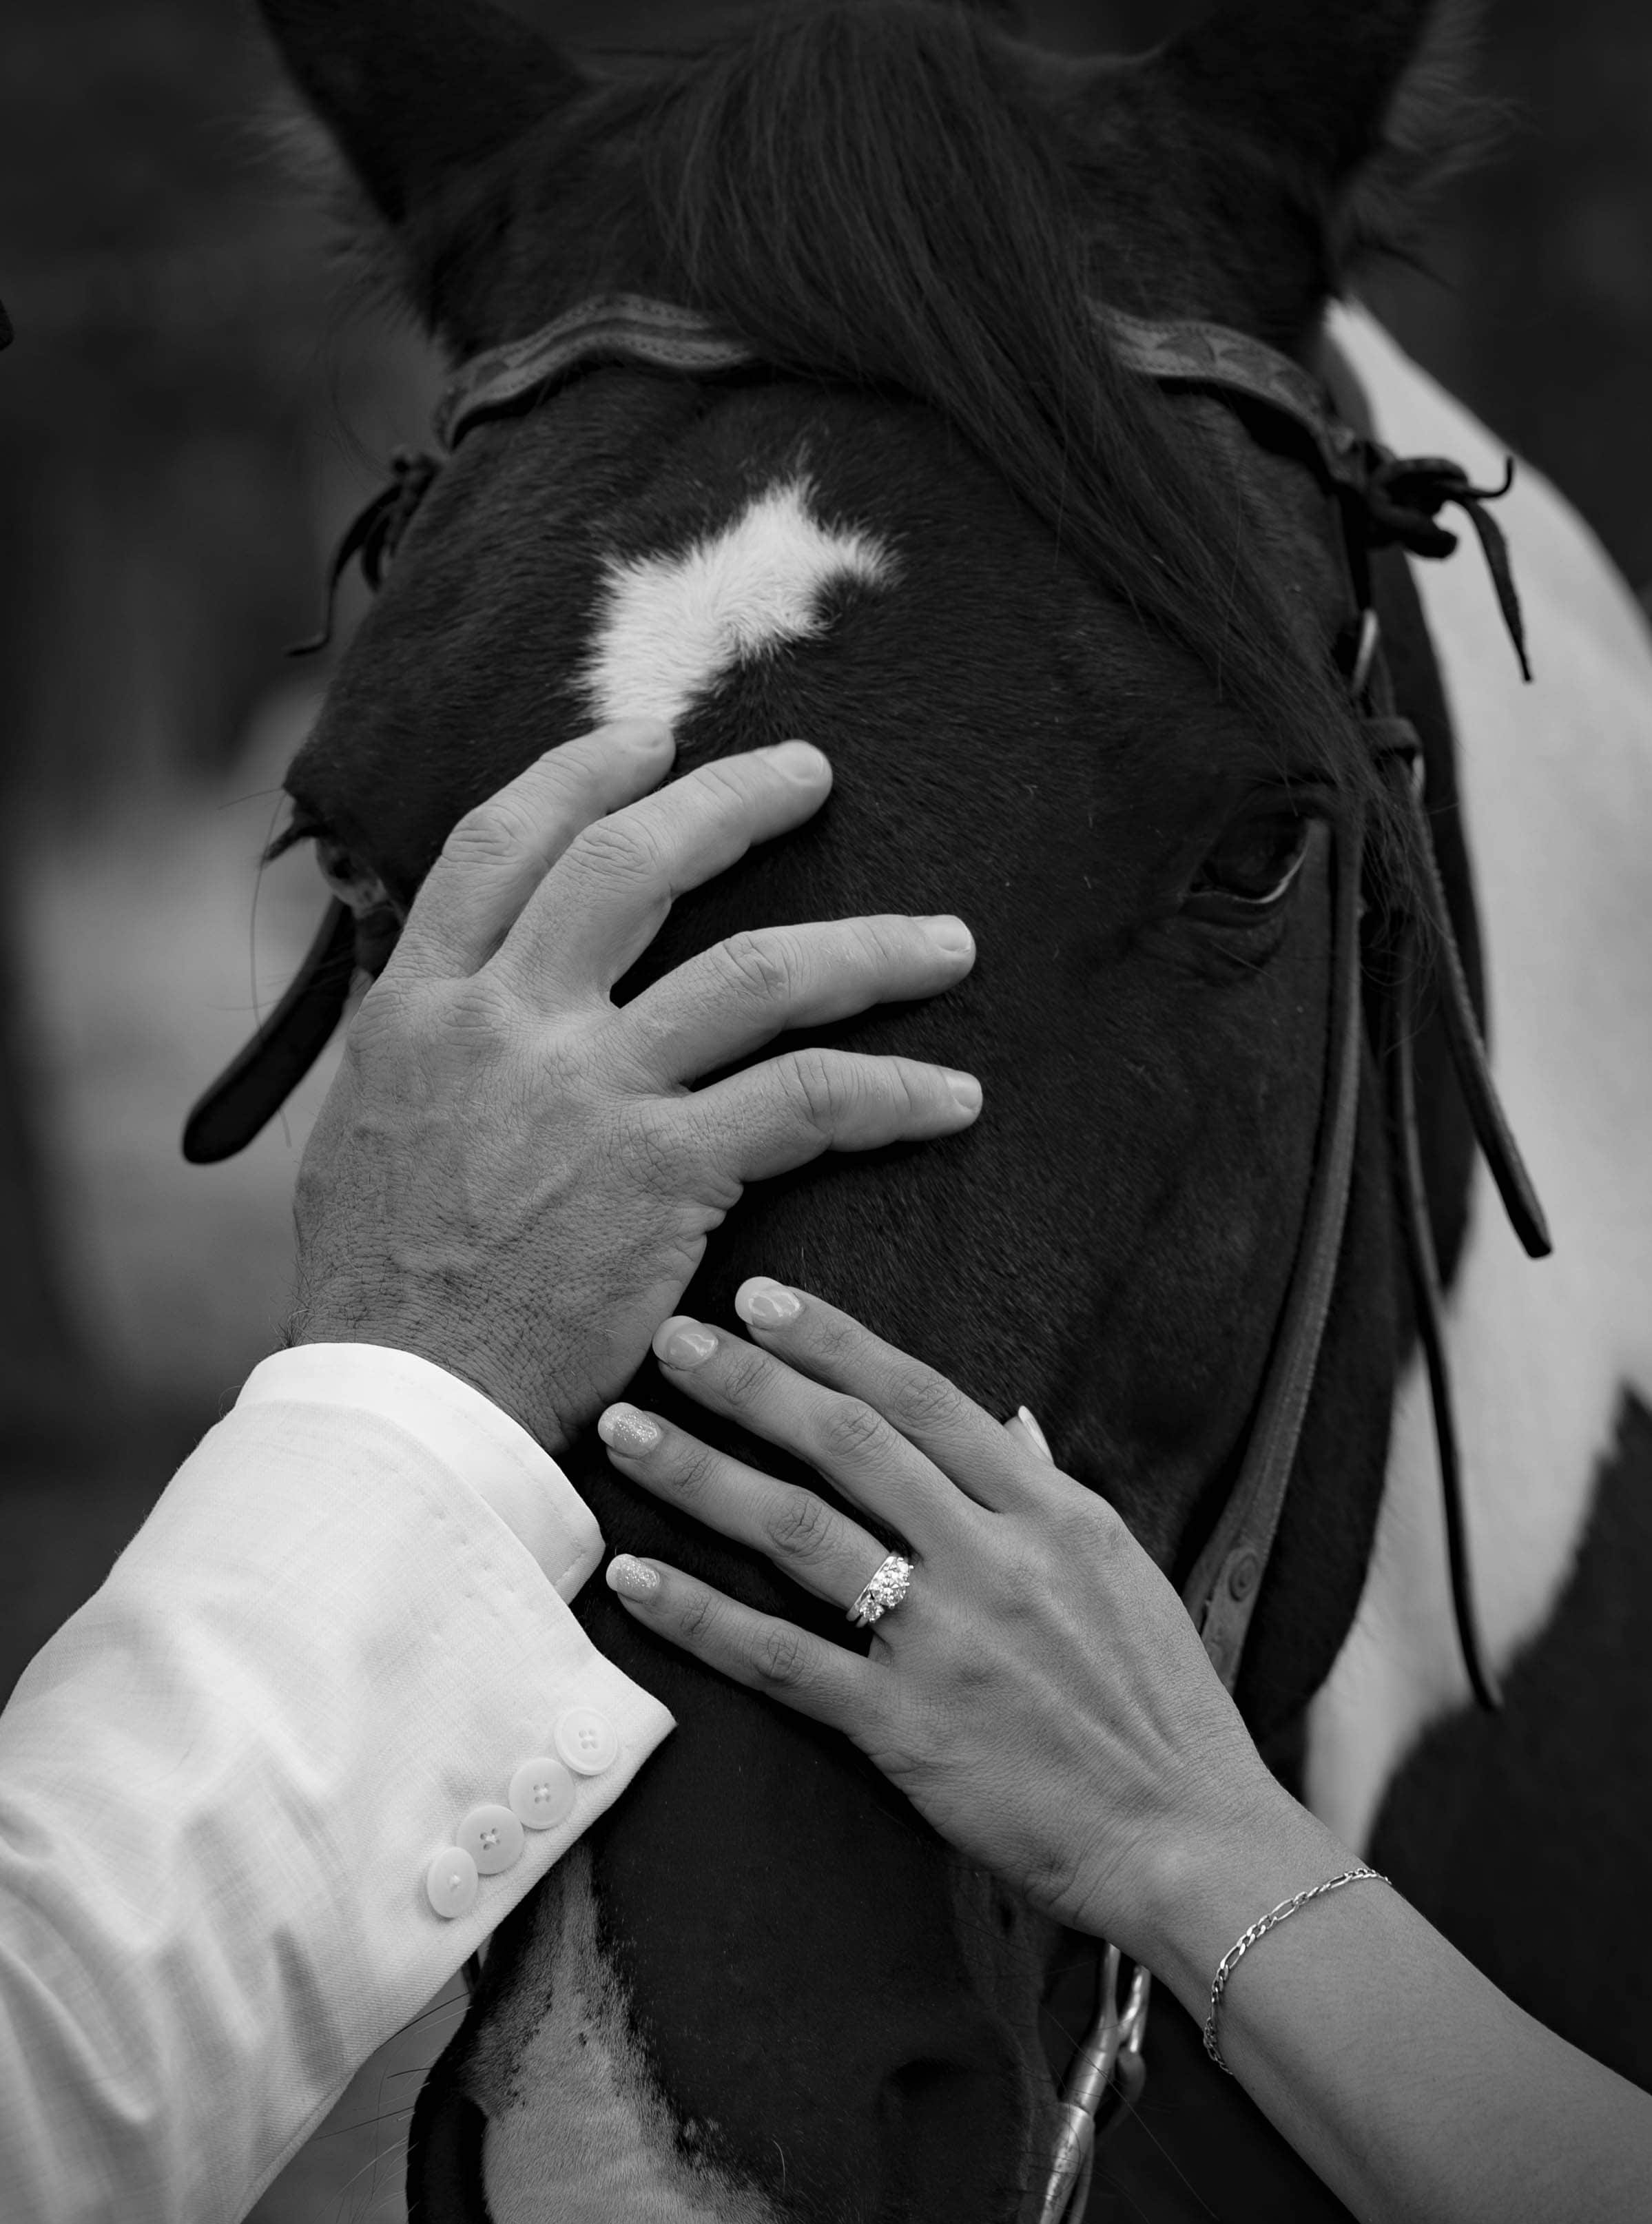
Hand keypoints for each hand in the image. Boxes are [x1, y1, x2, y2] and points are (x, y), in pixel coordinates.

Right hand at [288, 725, 981, 1451]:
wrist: (408, 1396)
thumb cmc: (380, 1286)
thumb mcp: (360, 1129)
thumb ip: (420, 1043)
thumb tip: (443, 984)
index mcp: (421, 1007)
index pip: (499, 845)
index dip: (579, 774)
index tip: (647, 738)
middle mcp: (506, 1024)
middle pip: (631, 866)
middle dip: (733, 803)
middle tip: (812, 776)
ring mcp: (591, 1092)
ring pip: (753, 973)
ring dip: (866, 948)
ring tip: (946, 942)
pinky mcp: (666, 1173)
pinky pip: (808, 1102)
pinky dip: (890, 1093)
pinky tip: (948, 1097)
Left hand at [595, 1281, 1298, 1965]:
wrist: (1187, 1840)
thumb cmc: (1160, 1710)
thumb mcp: (1122, 1573)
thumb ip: (1050, 1492)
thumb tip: (1008, 1420)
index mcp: (1053, 1513)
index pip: (925, 1399)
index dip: (833, 1342)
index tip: (760, 1299)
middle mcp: (994, 1559)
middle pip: (847, 1444)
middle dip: (748, 1382)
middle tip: (670, 1340)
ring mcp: (945, 1641)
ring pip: (800, 1531)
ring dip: (702, 1475)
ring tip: (627, 1433)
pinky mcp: (906, 1727)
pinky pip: (782, 1657)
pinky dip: (701, 1614)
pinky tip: (636, 1580)